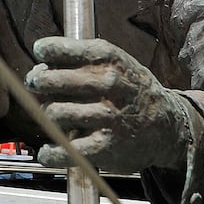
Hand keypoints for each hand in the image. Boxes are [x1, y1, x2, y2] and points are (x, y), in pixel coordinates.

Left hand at [25, 37, 191, 173]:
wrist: (166, 126)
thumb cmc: (130, 91)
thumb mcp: (116, 64)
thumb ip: (80, 62)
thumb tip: (38, 71)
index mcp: (108, 58)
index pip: (59, 50)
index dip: (44, 51)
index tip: (41, 55)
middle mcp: (108, 83)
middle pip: (50, 80)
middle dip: (37, 83)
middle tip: (37, 87)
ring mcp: (107, 115)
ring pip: (54, 113)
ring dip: (46, 116)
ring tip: (54, 117)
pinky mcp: (105, 146)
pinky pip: (64, 149)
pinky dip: (50, 153)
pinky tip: (48, 151)